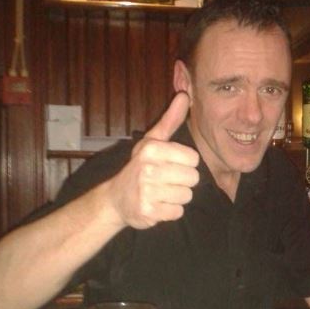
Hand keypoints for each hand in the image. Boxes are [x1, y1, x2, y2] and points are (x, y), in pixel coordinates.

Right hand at [108, 92, 199, 228]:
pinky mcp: (148, 211)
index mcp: (152, 149)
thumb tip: (184, 96)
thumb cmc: (139, 167)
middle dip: (183, 182)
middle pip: (193, 178)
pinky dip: (171, 211)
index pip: (193, 159)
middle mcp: (148, 169)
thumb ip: (170, 120)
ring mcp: (147, 191)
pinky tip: (158, 205)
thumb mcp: (152, 141)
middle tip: (166, 181)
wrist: (116, 199)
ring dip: (177, 197)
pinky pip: (177, 212)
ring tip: (162, 193)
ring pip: (186, 196)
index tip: (171, 165)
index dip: (186, 164)